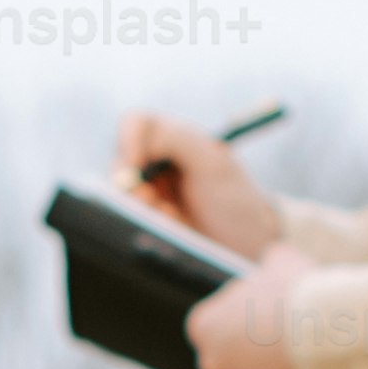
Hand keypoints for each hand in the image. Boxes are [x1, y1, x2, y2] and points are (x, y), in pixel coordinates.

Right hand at [113, 113, 280, 254]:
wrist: (246, 243)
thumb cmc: (234, 198)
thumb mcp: (212, 163)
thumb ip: (179, 140)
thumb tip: (143, 142)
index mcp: (174, 137)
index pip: (136, 124)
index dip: (129, 141)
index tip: (135, 165)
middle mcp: (158, 161)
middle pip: (121, 160)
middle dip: (132, 182)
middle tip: (148, 199)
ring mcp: (151, 190)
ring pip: (123, 193)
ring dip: (142, 205)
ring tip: (170, 216)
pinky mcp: (148, 218)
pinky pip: (131, 218)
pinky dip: (149, 222)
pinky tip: (173, 225)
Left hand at [188, 254, 320, 368]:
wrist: (332, 333)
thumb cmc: (298, 292)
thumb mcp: (282, 260)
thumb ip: (269, 262)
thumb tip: (274, 259)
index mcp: (204, 326)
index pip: (210, 321)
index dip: (237, 312)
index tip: (261, 305)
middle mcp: (214, 364)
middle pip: (229, 352)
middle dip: (250, 343)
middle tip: (281, 325)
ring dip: (271, 363)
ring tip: (303, 343)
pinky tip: (313, 361)